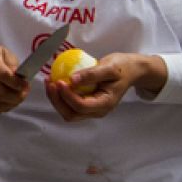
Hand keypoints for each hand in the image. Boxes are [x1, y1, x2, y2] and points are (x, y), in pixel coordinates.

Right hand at [0, 43, 29, 114]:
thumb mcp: (5, 53)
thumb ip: (13, 65)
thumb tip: (19, 78)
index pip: (4, 76)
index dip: (17, 83)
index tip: (26, 85)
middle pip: (1, 93)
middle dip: (18, 96)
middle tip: (25, 93)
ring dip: (13, 103)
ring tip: (19, 97)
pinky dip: (4, 107)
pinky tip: (10, 101)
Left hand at [45, 52, 164, 121]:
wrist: (131, 71)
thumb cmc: (122, 68)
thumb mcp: (109, 67)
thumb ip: (91, 74)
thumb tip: (72, 79)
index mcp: (105, 103)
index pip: (81, 106)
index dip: (67, 95)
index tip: (59, 81)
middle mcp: (98, 111)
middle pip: (71, 113)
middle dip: (57, 100)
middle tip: (50, 83)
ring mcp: (92, 109)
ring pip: (68, 112)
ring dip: (56, 99)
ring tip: (50, 82)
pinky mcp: (86, 104)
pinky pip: (70, 105)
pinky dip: (60, 96)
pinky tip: (56, 83)